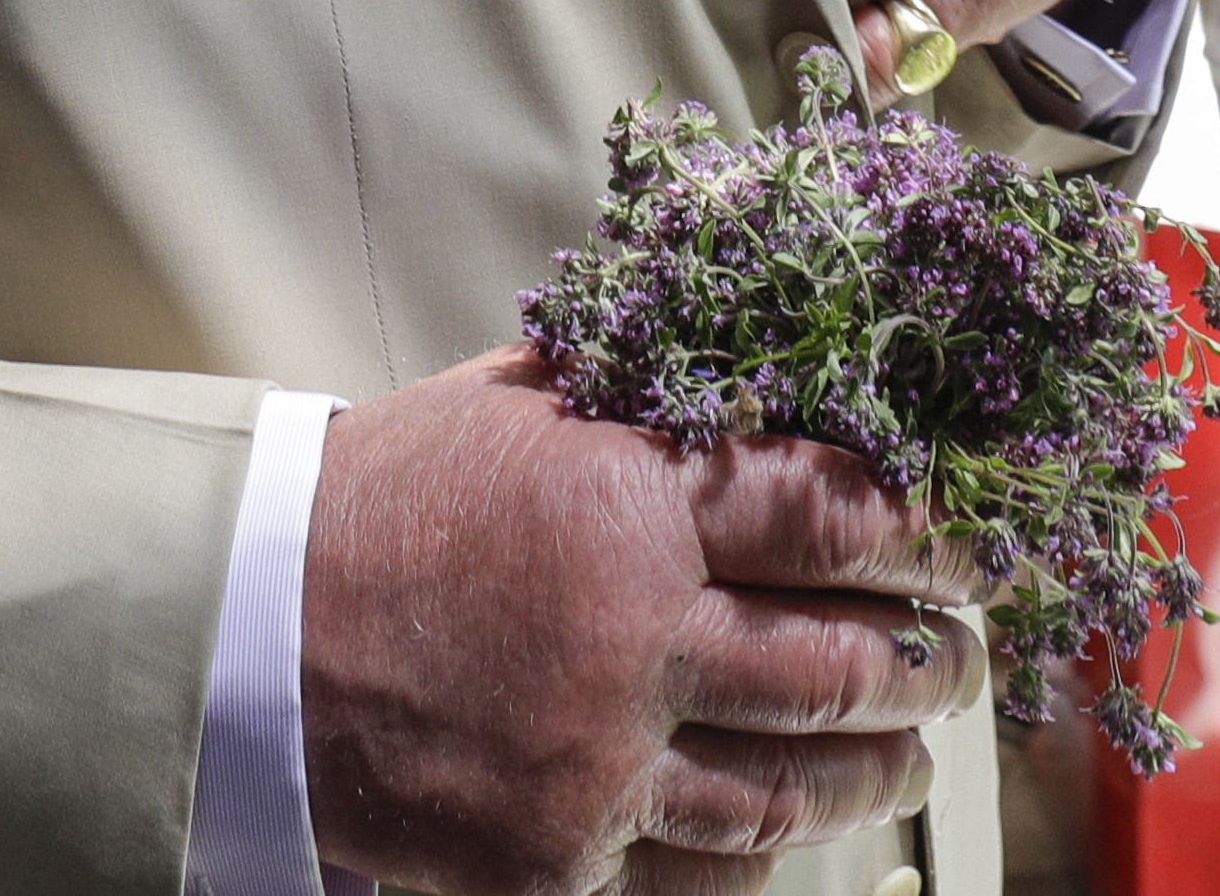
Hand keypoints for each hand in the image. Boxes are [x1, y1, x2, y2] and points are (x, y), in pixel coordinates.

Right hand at [302, 347, 979, 894]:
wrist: (245, 636)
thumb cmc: (379, 503)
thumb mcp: (508, 407)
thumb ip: (637, 396)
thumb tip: (762, 373)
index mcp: (628, 503)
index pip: (840, 517)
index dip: (933, 533)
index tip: (974, 542)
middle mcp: (634, 637)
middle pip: (846, 661)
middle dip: (933, 659)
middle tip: (964, 652)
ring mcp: (602, 764)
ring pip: (799, 780)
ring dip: (881, 765)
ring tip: (912, 751)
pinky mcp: (563, 860)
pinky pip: (712, 866)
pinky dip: (774, 846)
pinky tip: (800, 823)